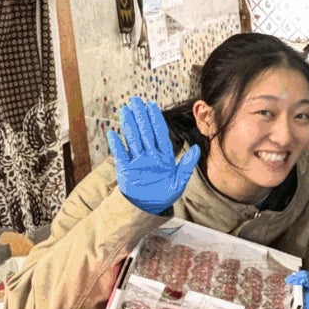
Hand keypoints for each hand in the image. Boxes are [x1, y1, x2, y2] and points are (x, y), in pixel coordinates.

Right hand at [107, 96, 198, 215]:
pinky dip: (116, 145)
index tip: (152, 106)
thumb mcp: (179, 181)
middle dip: (140, 116)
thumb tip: (196, 149)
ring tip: (125, 109)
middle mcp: (150, 156)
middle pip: (145, 132)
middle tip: (135, 100)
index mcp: (164, 156)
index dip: (155, 120)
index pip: (160, 134)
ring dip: (128, 124)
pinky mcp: (125, 169)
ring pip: (132, 139)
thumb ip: (187, 165)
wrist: (149, 207)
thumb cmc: (165, 194)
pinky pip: (120, 155)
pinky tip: (112, 133)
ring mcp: (137, 161)